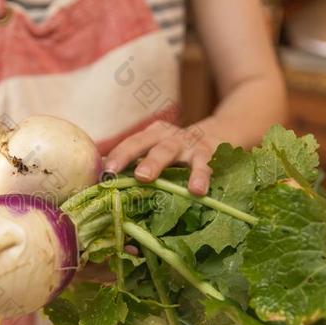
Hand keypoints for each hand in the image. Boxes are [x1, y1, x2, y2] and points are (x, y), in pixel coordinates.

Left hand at [104, 120, 221, 195]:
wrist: (222, 133)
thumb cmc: (180, 152)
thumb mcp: (160, 151)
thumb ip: (139, 165)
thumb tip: (105, 186)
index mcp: (151, 135)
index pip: (129, 144)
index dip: (116, 156)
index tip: (103, 172)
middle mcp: (166, 136)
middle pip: (143, 144)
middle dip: (128, 156)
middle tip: (113, 170)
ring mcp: (186, 143)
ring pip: (168, 151)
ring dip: (156, 163)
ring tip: (145, 178)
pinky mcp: (208, 153)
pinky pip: (203, 166)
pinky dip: (200, 177)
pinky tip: (197, 191)